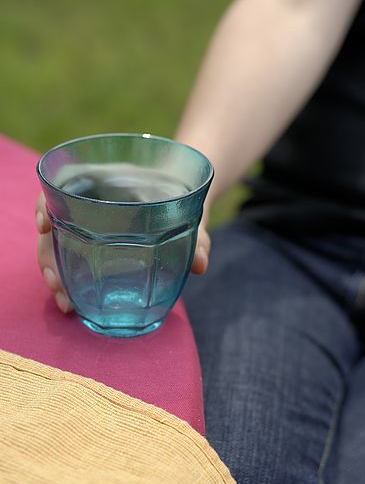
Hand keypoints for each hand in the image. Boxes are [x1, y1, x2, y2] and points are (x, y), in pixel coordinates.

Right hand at [35, 192, 211, 313]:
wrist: (182, 196)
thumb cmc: (182, 197)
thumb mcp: (192, 212)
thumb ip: (198, 236)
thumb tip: (201, 264)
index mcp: (107, 180)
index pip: (63, 184)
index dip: (46, 202)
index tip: (43, 225)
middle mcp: (90, 199)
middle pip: (53, 222)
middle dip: (48, 256)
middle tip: (58, 286)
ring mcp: (86, 221)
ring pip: (56, 244)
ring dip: (55, 274)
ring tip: (66, 303)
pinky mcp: (90, 242)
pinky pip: (69, 258)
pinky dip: (67, 280)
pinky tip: (71, 301)